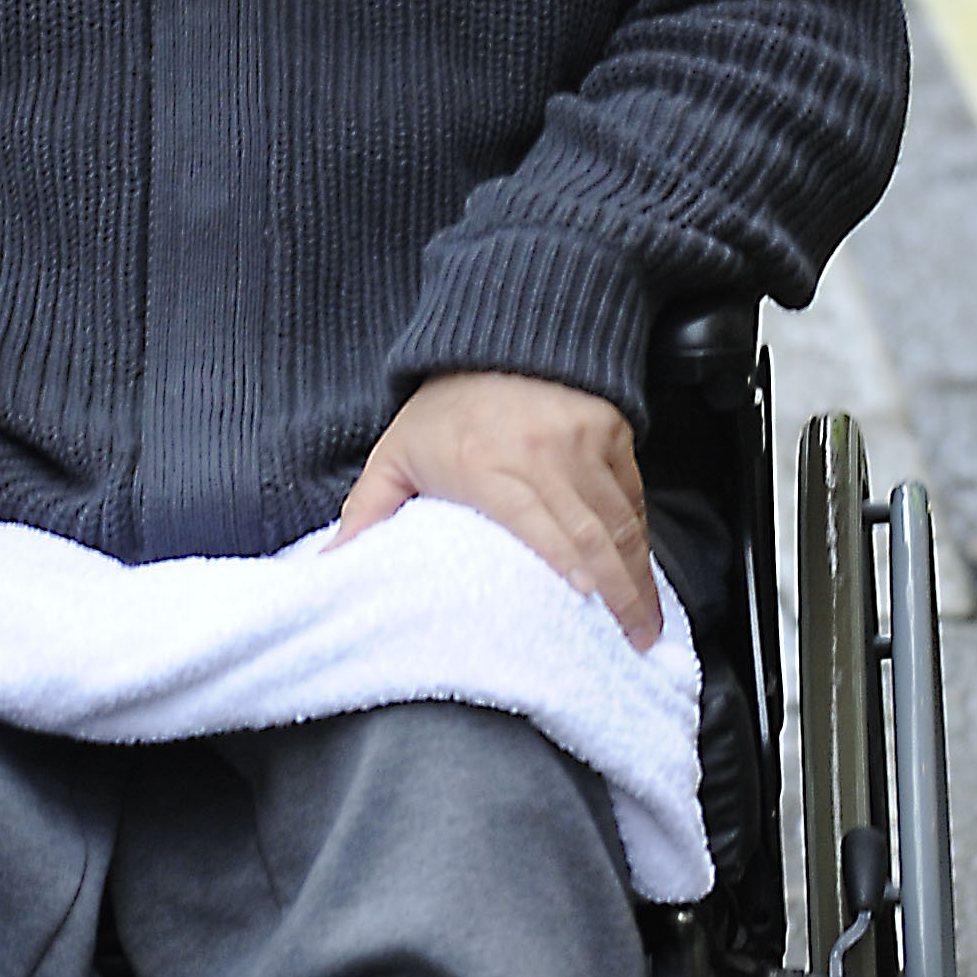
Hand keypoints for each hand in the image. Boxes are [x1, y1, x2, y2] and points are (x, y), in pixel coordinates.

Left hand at [336, 370, 658, 646]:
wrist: (496, 332)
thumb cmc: (444, 404)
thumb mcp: (396, 452)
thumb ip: (367, 511)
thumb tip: (329, 567)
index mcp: (485, 465)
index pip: (536, 523)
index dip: (568, 566)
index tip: (590, 609)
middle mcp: (541, 454)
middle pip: (592, 533)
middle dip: (620, 595)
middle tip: (637, 644)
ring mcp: (583, 440)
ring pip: (621, 518)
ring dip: (638, 575)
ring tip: (647, 623)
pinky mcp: (611, 430)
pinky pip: (633, 494)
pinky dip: (640, 536)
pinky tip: (642, 572)